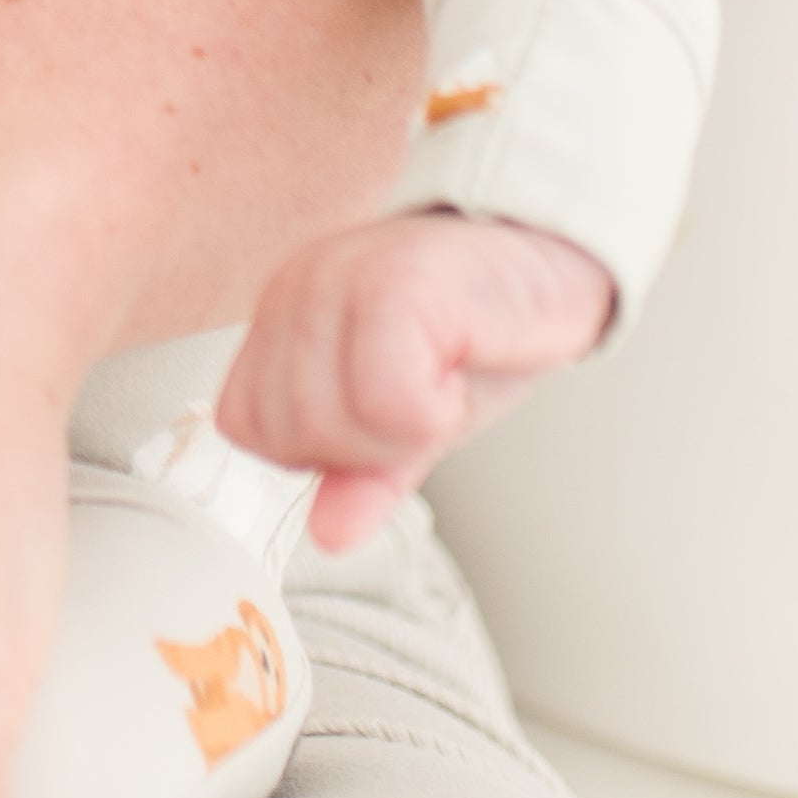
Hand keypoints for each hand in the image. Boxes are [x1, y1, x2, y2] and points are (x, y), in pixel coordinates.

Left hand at [215, 208, 611, 550]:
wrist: (553, 262)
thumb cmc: (478, 329)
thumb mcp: (408, 416)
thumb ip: (358, 473)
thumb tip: (326, 535)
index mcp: (283, 316)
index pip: (244, 426)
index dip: (316, 452)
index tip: (381, 420)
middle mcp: (297, 290)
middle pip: (288, 432)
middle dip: (367, 448)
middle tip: (423, 400)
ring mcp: (338, 279)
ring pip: (333, 423)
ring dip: (406, 430)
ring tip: (442, 380)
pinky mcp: (392, 283)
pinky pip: (388, 402)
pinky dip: (435, 410)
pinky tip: (459, 369)